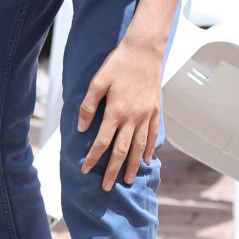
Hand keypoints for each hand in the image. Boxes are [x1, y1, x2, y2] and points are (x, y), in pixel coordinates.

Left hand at [77, 35, 162, 189]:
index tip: (85, 171)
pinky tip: (147, 160)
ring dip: (133, 165)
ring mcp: (146, 115)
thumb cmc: (118, 64)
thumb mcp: (97, 82)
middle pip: (122, 150)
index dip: (93, 158)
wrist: (145, 51)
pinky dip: (150, 149)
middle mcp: (132, 117)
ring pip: (139, 147)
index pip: (102, 142)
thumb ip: (88, 106)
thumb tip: (82, 128)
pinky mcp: (155, 111)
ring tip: (127, 180)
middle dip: (113, 170)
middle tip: (107, 187)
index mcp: (116, 112)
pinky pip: (153, 135)